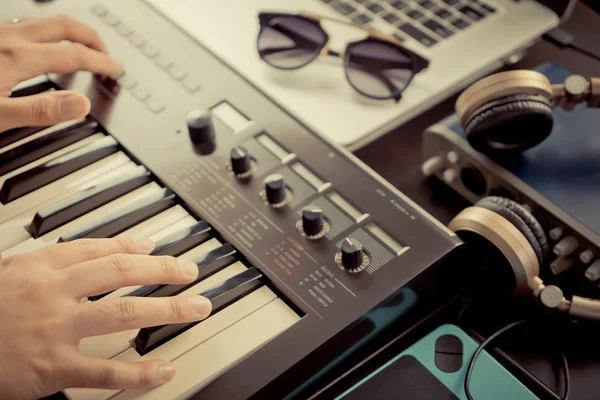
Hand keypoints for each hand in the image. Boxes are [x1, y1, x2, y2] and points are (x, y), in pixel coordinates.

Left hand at [0, 15, 123, 132]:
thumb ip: (41, 110)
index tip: (116, 68)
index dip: (100, 62)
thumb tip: (81, 104)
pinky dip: (46, 32)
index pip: (72, 55)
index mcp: (16, 58)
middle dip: (91, 38)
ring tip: (82, 45)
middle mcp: (8, 38)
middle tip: (105, 52)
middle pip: (63, 27)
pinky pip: (24, 24)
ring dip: (70, 32)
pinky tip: (42, 44)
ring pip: (44, 21)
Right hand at [0, 237, 211, 399]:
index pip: (98, 249)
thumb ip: (52, 259)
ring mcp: (55, 330)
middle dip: (164, 271)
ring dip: (168, 310)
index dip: (133, 246)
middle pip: (121, 273)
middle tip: (191, 273)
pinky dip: (140, 373)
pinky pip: (104, 370)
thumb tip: (92, 251)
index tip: (156, 248)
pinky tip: (165, 370)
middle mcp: (53, 293)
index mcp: (40, 267)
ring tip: (196, 308)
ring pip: (123, 314)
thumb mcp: (10, 272)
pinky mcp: (51, 368)